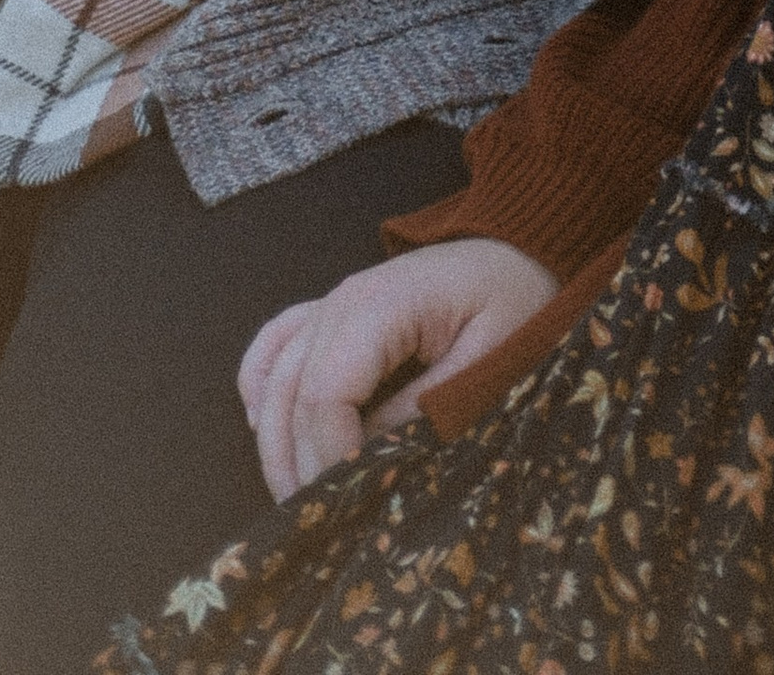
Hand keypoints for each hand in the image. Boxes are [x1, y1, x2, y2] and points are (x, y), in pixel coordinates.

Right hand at [238, 238, 561, 501]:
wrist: (514, 253)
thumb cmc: (513, 301)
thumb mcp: (492, 355)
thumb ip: (430, 406)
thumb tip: (371, 455)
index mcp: (382, 304)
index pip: (326, 392)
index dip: (329, 455)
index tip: (353, 499)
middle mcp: (342, 300)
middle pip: (292, 394)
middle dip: (300, 464)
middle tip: (324, 520)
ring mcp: (329, 303)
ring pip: (273, 378)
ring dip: (276, 443)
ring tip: (299, 499)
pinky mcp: (328, 314)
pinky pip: (273, 348)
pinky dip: (259, 391)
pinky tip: (264, 431)